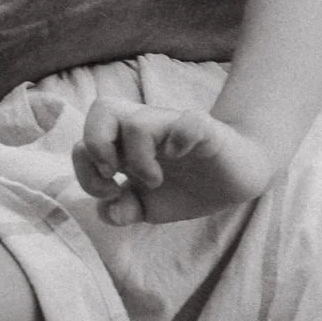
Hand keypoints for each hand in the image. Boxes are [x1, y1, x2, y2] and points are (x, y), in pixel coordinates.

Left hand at [73, 97, 276, 223]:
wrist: (237, 177)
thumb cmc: (189, 186)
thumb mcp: (151, 206)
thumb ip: (124, 209)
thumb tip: (106, 211)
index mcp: (125, 145)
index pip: (83, 139)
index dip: (85, 167)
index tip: (110, 191)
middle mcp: (144, 129)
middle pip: (101, 108)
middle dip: (97, 146)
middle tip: (117, 175)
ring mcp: (172, 126)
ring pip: (136, 121)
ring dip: (138, 158)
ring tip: (154, 180)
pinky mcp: (203, 129)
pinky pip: (187, 123)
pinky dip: (179, 141)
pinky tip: (182, 157)